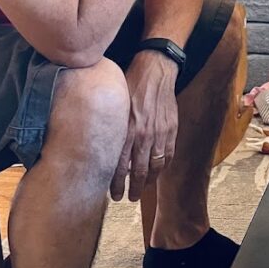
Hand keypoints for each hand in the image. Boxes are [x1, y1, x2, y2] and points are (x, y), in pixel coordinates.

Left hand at [111, 50, 178, 202]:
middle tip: (128, 198)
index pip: (120, 167)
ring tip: (142, 189)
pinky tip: (158, 171)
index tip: (114, 195)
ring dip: (149, 181)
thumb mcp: (114, 106)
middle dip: (133, 189)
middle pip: (138, 172)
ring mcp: (160, 133)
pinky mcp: (171, 129)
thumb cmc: (130, 85)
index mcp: (127, 132)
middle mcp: (143, 136)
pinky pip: (169, 154)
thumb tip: (96, 144)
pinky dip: (163, 167)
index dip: (116, 185)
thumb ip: (108, 127)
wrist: (155, 69)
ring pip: (155, 166)